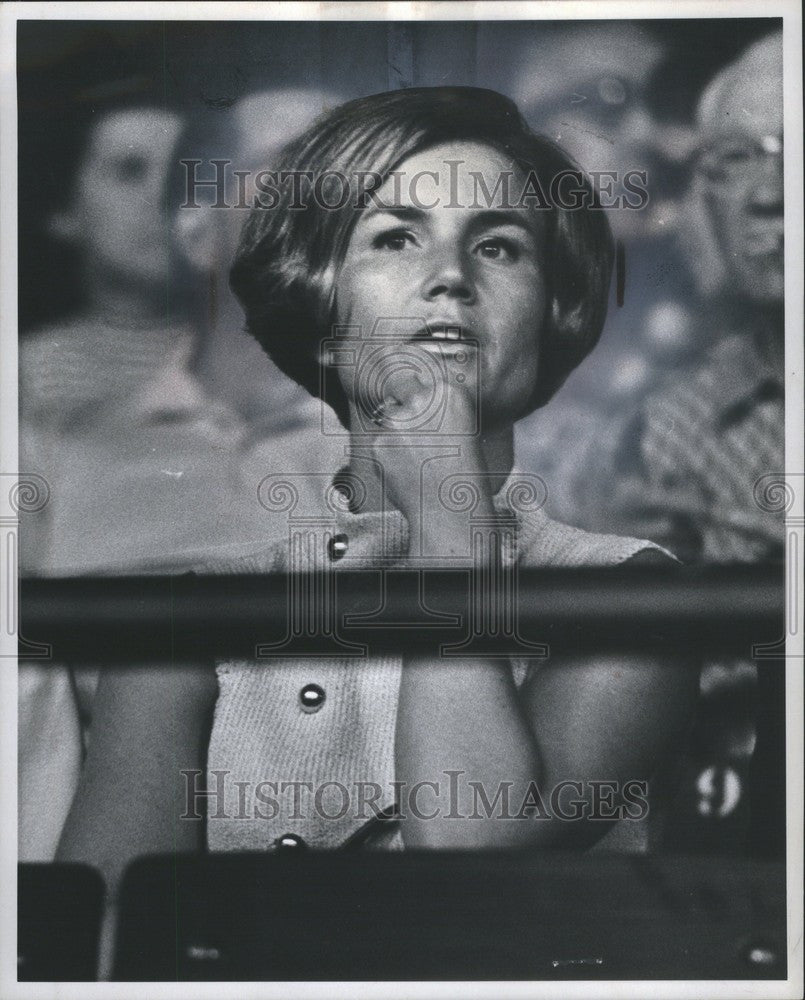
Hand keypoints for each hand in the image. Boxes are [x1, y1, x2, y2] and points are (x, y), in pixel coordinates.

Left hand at [359, 342, 489, 551]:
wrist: (451, 510)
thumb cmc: (465, 475)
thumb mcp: (465, 430)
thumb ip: (437, 410)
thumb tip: (411, 400)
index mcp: (449, 393)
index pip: (421, 376)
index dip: (418, 392)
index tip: (418, 401)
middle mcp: (421, 400)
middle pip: (399, 393)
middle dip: (404, 410)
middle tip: (419, 438)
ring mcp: (397, 421)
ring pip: (388, 420)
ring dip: (396, 436)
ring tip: (418, 461)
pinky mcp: (379, 443)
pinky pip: (380, 444)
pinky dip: (389, 457)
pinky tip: (408, 471)